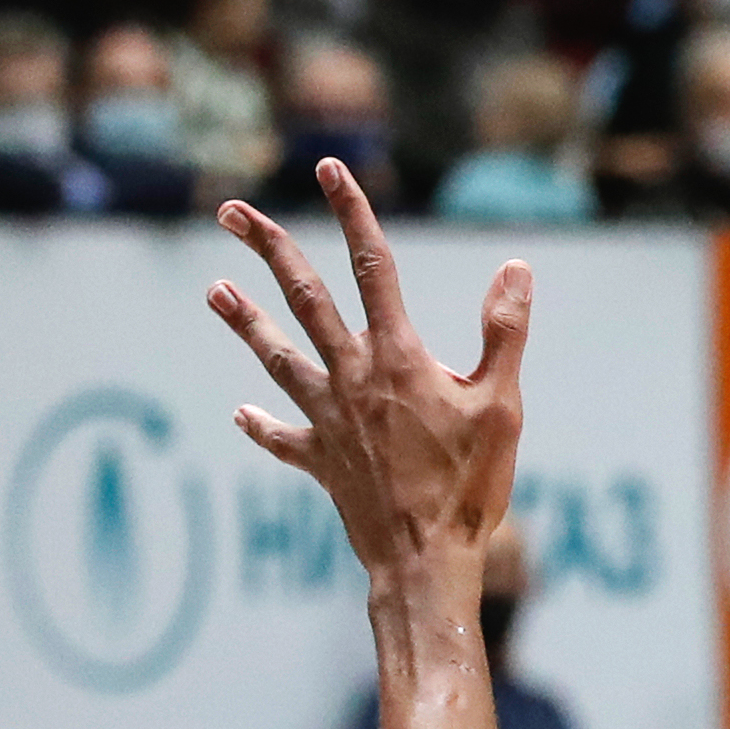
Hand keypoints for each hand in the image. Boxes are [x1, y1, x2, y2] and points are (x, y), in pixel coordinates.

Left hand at [209, 176, 533, 595]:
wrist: (424, 559)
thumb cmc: (471, 486)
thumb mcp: (503, 406)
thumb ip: (504, 333)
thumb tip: (514, 268)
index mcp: (398, 358)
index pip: (372, 268)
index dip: (351, 214)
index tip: (328, 169)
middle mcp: (353, 378)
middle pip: (304, 298)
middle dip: (268, 249)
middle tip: (230, 211)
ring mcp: (329, 419)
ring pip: (277, 357)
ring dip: (245, 320)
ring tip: (214, 290)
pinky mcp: (322, 461)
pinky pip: (284, 438)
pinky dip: (264, 425)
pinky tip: (243, 414)